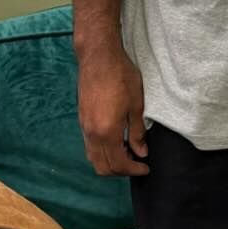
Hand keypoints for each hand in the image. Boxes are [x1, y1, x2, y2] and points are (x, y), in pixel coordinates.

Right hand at [77, 46, 149, 176]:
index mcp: (107, 132)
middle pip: (102, 167)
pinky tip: (116, 141)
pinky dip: (102, 152)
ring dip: (110, 162)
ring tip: (128, 152)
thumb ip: (137, 132)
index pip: (118, 164)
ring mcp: (84, 128)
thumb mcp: (136, 105)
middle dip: (121, 171)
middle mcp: (91, 134)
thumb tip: (141, 153)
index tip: (145, 167)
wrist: (99, 58)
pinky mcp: (81, 120)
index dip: (133, 170)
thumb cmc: (121, 77)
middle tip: (137, 163)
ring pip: (93, 158)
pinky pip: (89, 146)